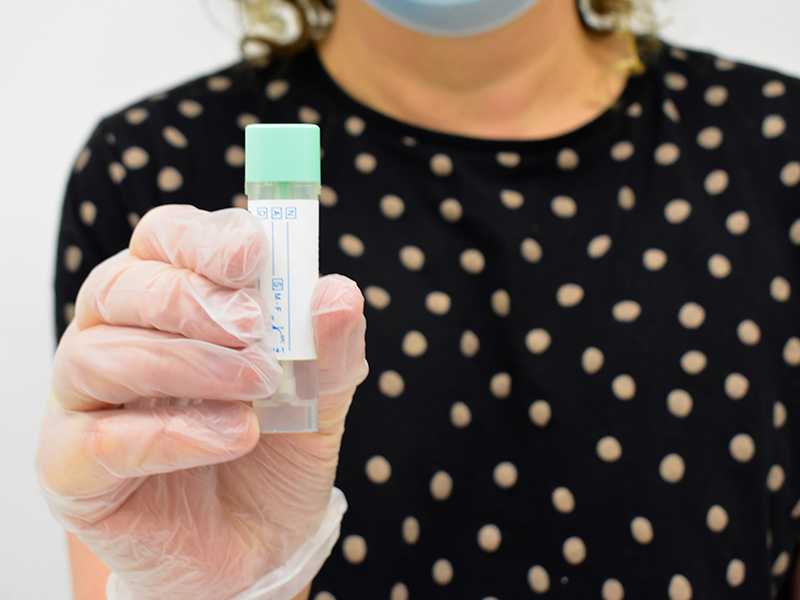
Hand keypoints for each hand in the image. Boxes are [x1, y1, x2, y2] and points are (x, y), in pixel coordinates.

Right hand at [36, 205, 367, 598]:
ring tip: (255, 387)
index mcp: (170, 307)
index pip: (162, 241)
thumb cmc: (274, 459)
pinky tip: (232, 436)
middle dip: (191, 300)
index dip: (202, 239)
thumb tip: (337, 292)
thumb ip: (330, 350)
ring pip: (100, 353)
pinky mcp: (72, 467)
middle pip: (119, 286)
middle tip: (254, 329)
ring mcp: (86, 403)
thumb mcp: (320, 402)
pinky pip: (99, 438)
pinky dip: (171, 433)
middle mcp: (116, 341)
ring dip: (188, 364)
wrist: (256, 550)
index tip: (251, 255)